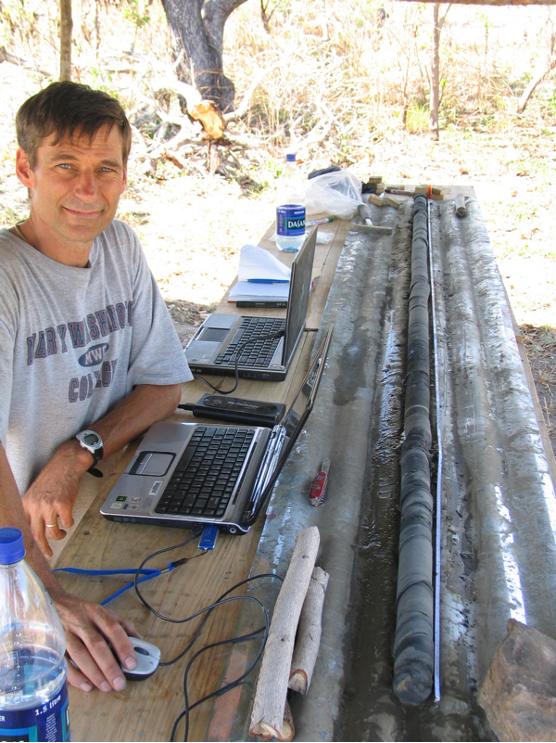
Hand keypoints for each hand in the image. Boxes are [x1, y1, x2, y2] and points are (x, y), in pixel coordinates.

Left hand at [22, 440, 91, 556]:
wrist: (65, 465)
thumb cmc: (52, 478)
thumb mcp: (36, 493)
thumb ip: (33, 508)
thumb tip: (34, 527)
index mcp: (26, 503)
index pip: (24, 527)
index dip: (29, 540)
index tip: (33, 549)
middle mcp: (36, 506)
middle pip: (37, 534)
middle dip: (43, 547)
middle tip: (48, 553)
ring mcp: (49, 506)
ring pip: (53, 531)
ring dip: (59, 535)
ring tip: (62, 532)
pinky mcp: (63, 505)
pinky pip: (67, 523)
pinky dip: (69, 523)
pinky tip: (69, 517)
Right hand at [51, 588, 139, 691]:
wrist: (53, 603)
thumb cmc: (82, 612)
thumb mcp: (103, 612)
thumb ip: (121, 625)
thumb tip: (139, 640)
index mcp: (96, 613)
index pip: (112, 629)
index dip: (123, 646)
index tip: (132, 664)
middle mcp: (81, 621)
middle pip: (96, 644)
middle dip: (109, 666)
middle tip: (119, 683)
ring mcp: (66, 633)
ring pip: (80, 655)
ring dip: (94, 673)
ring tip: (106, 686)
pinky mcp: (54, 645)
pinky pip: (64, 662)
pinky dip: (75, 676)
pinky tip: (87, 685)